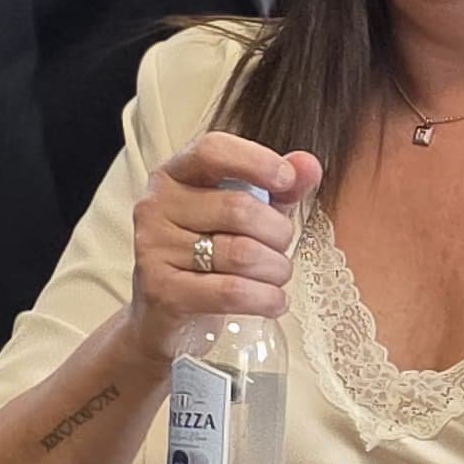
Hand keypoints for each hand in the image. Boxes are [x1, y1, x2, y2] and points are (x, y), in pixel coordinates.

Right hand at [128, 134, 322, 345]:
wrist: (165, 314)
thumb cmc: (209, 255)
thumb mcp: (248, 214)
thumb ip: (279, 187)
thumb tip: (308, 165)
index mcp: (175, 175)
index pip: (212, 150)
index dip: (256, 161)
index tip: (287, 179)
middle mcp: (156, 206)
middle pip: (239, 208)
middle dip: (278, 233)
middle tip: (281, 247)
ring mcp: (154, 248)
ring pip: (242, 253)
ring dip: (276, 269)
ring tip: (276, 276)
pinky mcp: (162, 291)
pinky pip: (232, 291)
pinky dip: (266, 298)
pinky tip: (273, 300)